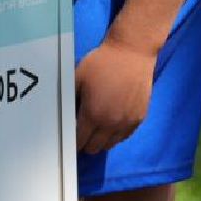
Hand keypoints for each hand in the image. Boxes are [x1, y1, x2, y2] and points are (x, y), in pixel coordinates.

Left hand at [74, 37, 156, 154]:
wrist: (132, 53)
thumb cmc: (102, 62)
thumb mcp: (77, 77)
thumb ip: (69, 99)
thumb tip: (61, 115)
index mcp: (93, 114)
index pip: (79, 141)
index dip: (73, 141)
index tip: (70, 136)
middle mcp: (111, 124)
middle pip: (94, 148)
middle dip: (86, 142)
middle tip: (83, 131)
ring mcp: (127, 122)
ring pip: (110, 145)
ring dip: (101, 140)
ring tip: (97, 127)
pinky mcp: (140, 118)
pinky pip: (124, 137)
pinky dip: (116, 135)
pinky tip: (111, 122)